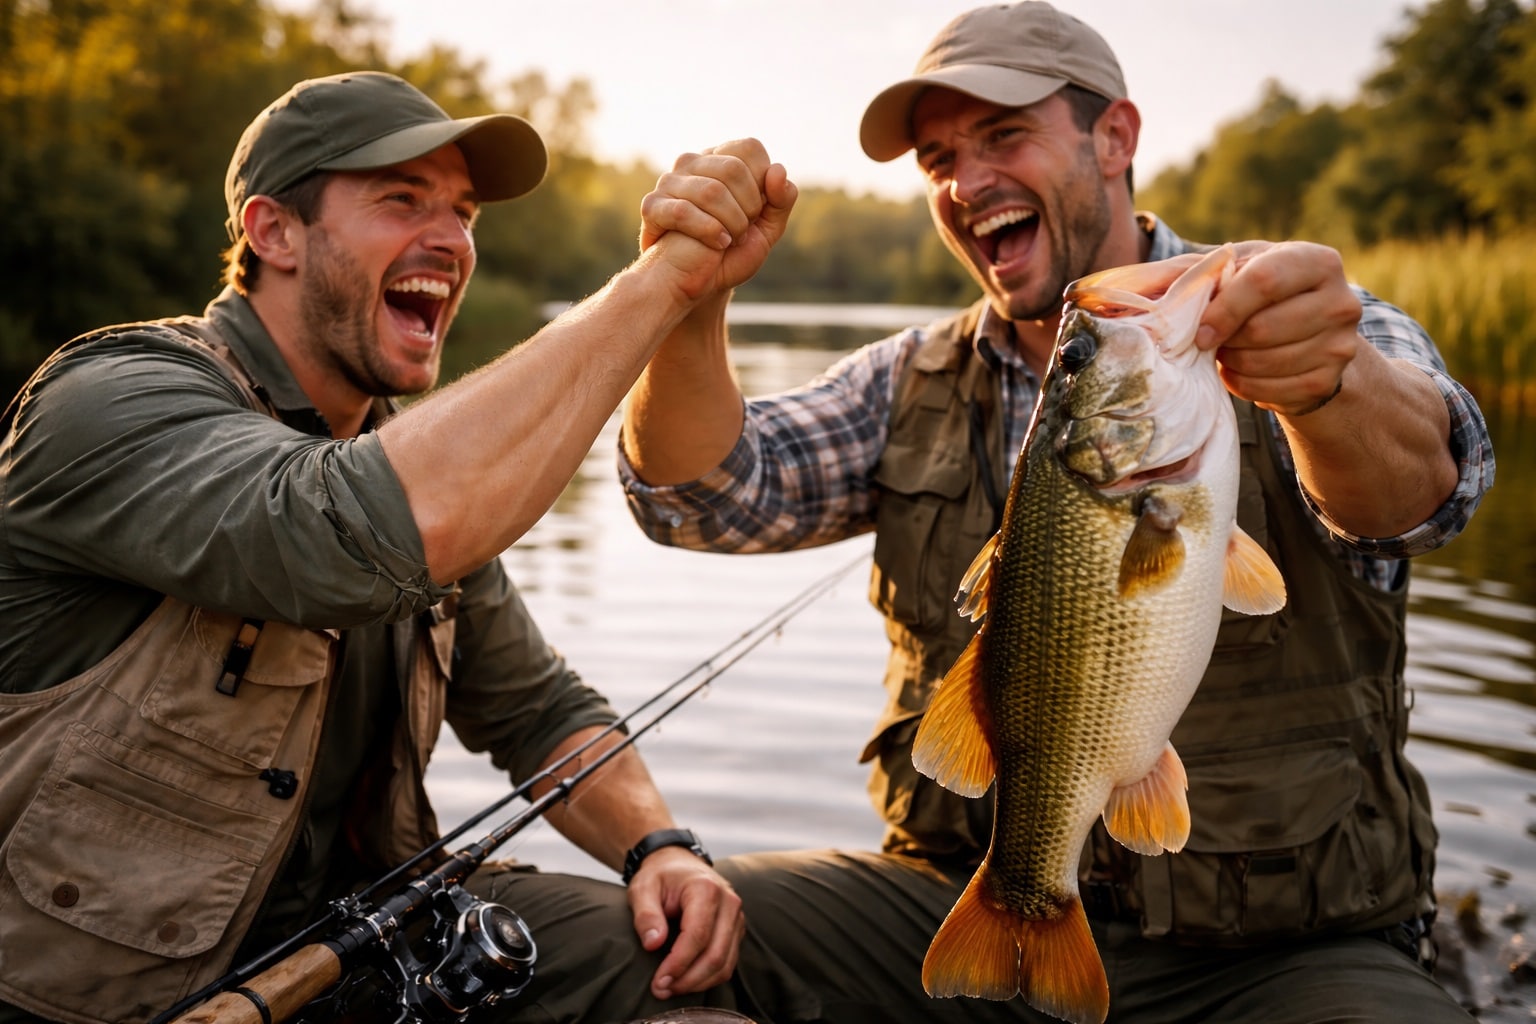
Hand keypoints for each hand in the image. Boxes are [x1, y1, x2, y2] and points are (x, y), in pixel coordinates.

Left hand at [626, 846, 743, 998]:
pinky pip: (727, 962)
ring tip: (671, 988)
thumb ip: (646, 915)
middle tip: (661, 990)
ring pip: (725, 964)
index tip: (659, 981)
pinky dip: (708, 978)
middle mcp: (729, 903)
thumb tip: (653, 944)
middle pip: (715, 955)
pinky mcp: (736, 931)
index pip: (698, 935)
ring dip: (698, 983)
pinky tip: (685, 981)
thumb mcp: (643, 888)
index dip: (679, 963)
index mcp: (706, 889)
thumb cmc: (660, 877)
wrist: (678, 864)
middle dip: (688, 980)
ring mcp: (736, 918)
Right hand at [640, 138, 797, 301]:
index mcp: (720, 160)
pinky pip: (684, 211)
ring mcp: (669, 182)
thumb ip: (781, 200)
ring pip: (711, 191)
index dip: (762, 182)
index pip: (750, 148)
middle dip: (748, 208)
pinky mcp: (652, 206)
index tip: (756, 210)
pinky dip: (709, 233)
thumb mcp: (767, 229)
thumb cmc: (730, 254)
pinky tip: (715, 245)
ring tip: (728, 240)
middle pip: (733, 168)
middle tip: (741, 230)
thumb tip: (778, 169)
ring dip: (731, 224)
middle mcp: (692, 162)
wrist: (698, 285)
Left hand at [1195, 240, 1361, 416]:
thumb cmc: (1257, 294)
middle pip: (1262, 329)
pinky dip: (1244, 385)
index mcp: (1317, 261)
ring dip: (1233, 362)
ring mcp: (1341, 344)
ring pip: (1265, 363)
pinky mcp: (1329, 381)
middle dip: (1227, 340)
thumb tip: (1151, 288)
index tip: (1201, 330)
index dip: (1224, 309)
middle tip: (1217, 339)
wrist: (1304, 334)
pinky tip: (1241, 371)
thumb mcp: (1235, 270)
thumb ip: (1197, 272)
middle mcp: (1341, 300)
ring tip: (1230, 351)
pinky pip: (1271, 391)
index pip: (1264, 281)